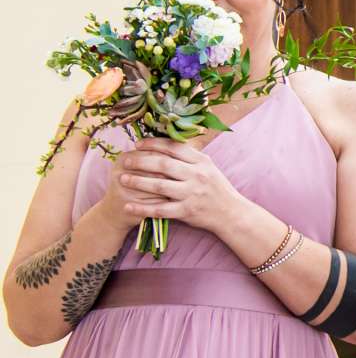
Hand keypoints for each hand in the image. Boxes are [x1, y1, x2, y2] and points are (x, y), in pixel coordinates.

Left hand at [113, 139, 245, 234]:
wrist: (231, 213)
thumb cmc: (216, 188)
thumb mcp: (208, 167)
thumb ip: (190, 157)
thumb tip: (165, 144)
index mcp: (202, 162)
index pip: (174, 148)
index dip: (154, 144)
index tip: (138, 144)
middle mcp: (197, 176)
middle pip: (164, 164)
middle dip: (141, 161)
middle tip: (126, 161)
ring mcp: (192, 194)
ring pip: (160, 186)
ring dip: (138, 182)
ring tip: (122, 179)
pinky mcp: (187, 211)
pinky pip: (160, 209)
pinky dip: (142, 208)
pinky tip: (128, 206)